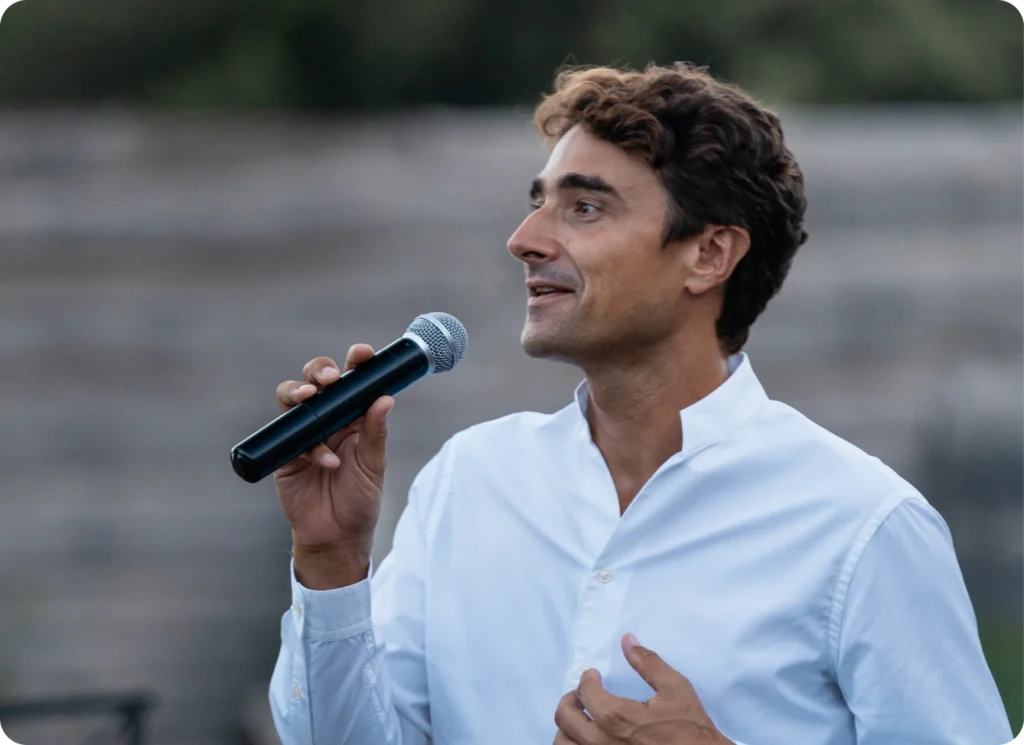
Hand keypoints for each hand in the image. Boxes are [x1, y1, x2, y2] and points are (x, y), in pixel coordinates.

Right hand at [273, 345, 394, 587]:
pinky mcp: (285, 453)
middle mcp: (327, 419)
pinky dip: (309, 445)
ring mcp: (303, 433)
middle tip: (330, 377)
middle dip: (320, 370)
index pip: (352, 381)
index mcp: (353, 416)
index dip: (355, 363)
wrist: (336, 537)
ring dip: (300, 391)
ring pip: (292, 397)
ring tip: (313, 398)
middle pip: (316, 379)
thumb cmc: (360, 500)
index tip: (361, 354)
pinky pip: (288, 436)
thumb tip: (386, 399)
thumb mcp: (374, 466)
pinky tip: (326, 462)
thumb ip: (376, 433)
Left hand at [553, 634, 733, 744]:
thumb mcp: (675, 689)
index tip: (592, 675)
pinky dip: (576, 744)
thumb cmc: (691, 729)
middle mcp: (601, 742)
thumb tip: (628, 641)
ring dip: (567, 728)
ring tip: (581, 720)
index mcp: (615, 717)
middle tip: (580, 695)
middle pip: (564, 717)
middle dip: (569, 700)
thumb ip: (648, 663)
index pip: (584, 691)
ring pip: (563, 743)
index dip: (587, 678)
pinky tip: (589, 738)